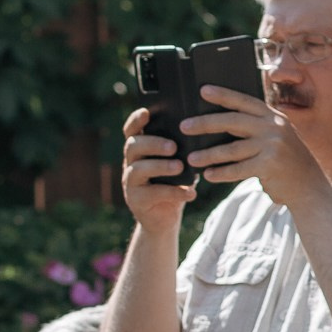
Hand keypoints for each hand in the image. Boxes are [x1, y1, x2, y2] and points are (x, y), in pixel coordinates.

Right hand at [120, 109, 197, 231]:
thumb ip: (181, 148)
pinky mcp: (136, 201)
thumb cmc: (173, 183)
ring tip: (180, 167)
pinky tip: (191, 193)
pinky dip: (174, 192)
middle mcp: (131, 163)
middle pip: (133, 146)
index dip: (136, 119)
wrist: (164, 218)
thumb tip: (202, 131)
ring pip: (138, 169)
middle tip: (173, 147)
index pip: (131, 130)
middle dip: (153, 144)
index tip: (147, 112)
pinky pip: (153, 194)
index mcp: (140, 149)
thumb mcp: (177, 162)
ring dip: (161, 166)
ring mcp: (130, 182)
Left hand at [180, 85, 328, 206]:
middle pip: (233, 122)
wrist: (309, 186)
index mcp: (273, 116)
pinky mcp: (269, 165)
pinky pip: (238, 169)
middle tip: (184, 126)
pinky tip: (208, 175)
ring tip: (191, 159)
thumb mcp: (276, 137)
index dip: (223, 95)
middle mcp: (274, 126)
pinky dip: (221, 173)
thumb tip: (218, 124)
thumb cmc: (286, 162)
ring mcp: (273, 145)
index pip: (244, 101)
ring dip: (208, 154)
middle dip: (205, 123)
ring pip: (232, 149)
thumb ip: (255, 128)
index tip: (203, 90)